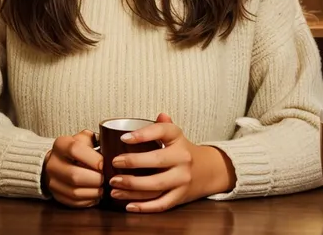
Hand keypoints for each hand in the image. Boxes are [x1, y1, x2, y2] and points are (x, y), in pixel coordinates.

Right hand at [42, 129, 103, 207]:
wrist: (58, 161)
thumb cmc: (77, 149)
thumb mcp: (85, 138)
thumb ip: (97, 140)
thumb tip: (113, 147)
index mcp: (60, 144)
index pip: (75, 150)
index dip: (92, 158)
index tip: (103, 164)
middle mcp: (53, 163)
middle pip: (74, 175)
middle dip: (95, 179)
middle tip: (105, 178)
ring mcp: (52, 181)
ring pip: (74, 192)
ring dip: (93, 192)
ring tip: (102, 187)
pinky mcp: (56, 195)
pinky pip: (73, 202)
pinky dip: (88, 200)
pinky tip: (95, 195)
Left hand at [108, 113, 235, 212]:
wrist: (208, 170)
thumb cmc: (184, 151)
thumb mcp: (176, 135)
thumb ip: (164, 126)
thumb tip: (160, 115)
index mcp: (179, 139)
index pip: (162, 131)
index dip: (142, 134)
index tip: (124, 138)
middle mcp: (183, 158)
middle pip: (156, 161)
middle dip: (132, 163)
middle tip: (114, 163)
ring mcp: (182, 180)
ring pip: (155, 186)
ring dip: (132, 187)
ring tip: (114, 186)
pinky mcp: (180, 197)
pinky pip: (160, 204)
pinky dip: (144, 207)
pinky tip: (128, 205)